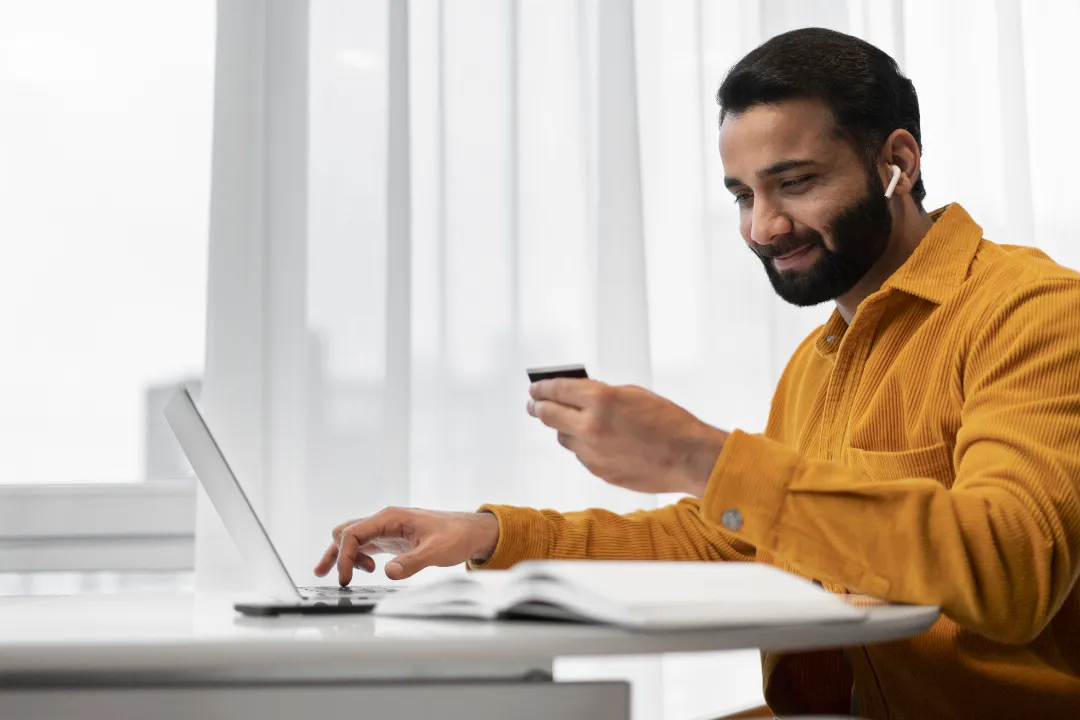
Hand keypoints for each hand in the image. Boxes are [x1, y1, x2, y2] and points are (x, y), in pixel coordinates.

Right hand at [313, 508, 500, 583]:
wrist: (471, 532)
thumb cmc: (457, 535)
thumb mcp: (437, 551)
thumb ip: (413, 562)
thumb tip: (388, 572)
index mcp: (390, 518)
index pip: (353, 533)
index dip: (344, 556)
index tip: (346, 579)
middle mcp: (384, 521)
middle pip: (346, 532)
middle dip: (338, 555)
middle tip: (344, 581)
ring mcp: (386, 529)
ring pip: (352, 539)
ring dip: (343, 556)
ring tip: (341, 579)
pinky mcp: (391, 540)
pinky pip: (364, 545)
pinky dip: (356, 557)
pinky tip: (365, 572)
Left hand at [527, 379, 727, 496]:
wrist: (688, 456)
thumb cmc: (666, 419)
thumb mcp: (631, 394)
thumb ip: (599, 394)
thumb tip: (575, 396)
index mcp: (599, 399)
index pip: (556, 390)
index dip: (541, 388)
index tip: (534, 388)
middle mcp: (590, 426)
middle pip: (548, 416)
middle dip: (538, 407)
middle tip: (534, 404)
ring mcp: (592, 452)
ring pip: (564, 438)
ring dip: (566, 428)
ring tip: (572, 421)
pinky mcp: (598, 471)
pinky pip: (582, 455)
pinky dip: (585, 446)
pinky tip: (599, 441)